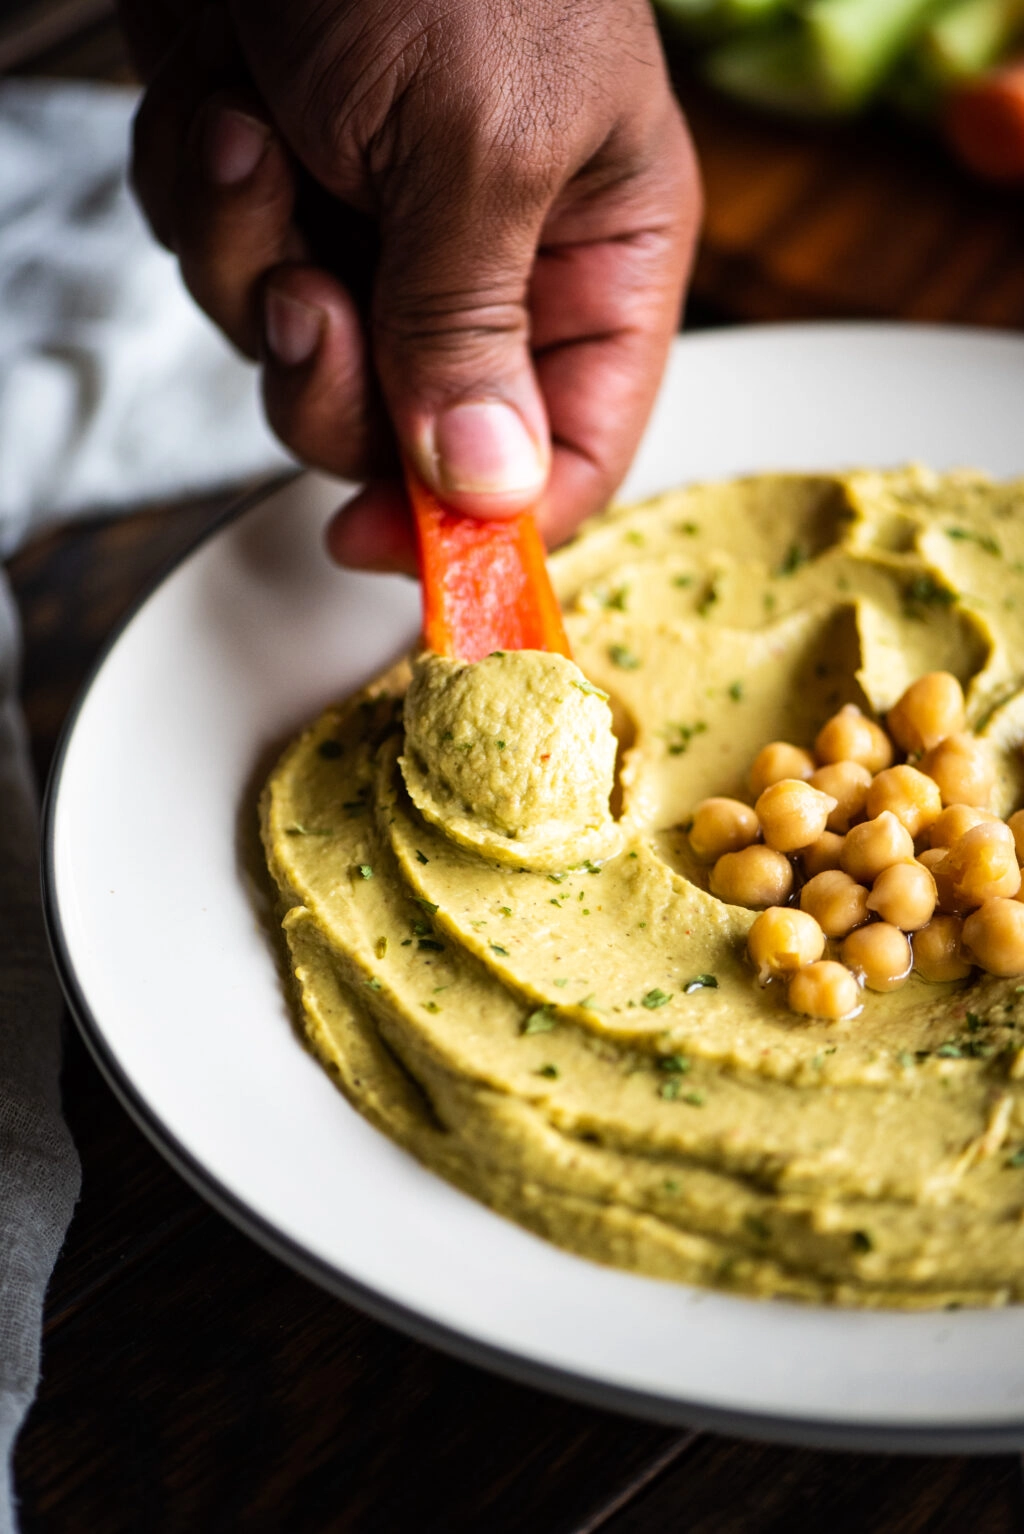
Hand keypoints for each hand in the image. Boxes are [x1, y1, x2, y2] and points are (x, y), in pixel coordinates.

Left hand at [121, 0, 699, 569]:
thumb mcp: (474, 146)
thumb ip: (473, 336)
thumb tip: (490, 495)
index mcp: (598, 252)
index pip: (571, 452)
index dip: (485, 522)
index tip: (394, 547)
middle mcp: (498, 260)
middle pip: (414, 435)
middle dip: (334, 385)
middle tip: (310, 301)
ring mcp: (382, 230)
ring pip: (305, 363)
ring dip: (253, 269)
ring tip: (261, 140)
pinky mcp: (286, 189)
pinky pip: (231, 272)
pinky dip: (208, 201)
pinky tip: (225, 106)